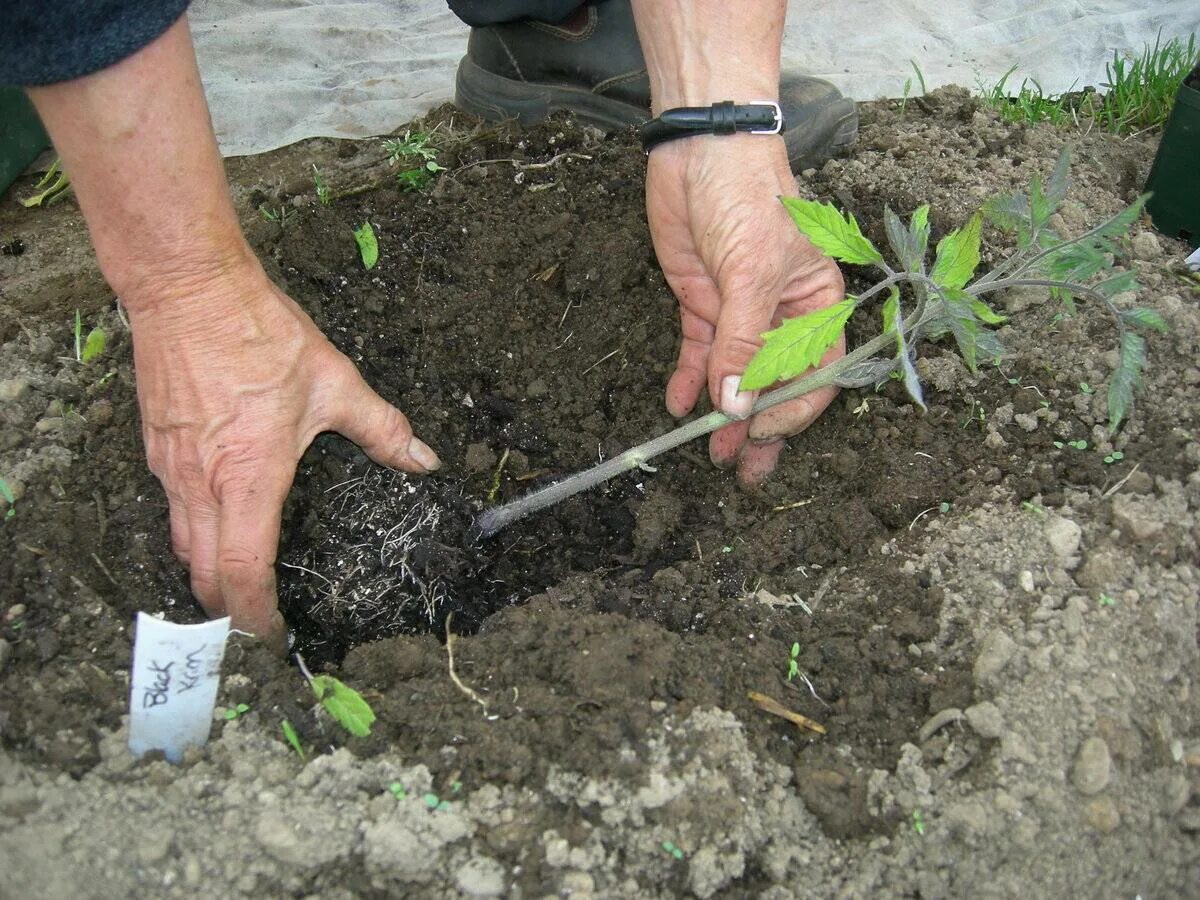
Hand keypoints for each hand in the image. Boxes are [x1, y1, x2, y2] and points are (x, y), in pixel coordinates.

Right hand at [127, 261, 438, 646]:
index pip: (242, 572)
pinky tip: (219, 523)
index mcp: (247, 476)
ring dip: (208, 575)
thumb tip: (422, 459)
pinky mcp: (155, 448)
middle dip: (228, 610)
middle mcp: (201, 482)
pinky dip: (194, 534)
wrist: (185, 287)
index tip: (273, 635)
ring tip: (238, 587)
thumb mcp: (334, 381)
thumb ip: (381, 428)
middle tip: (258, 622)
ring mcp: (170, 467)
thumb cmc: (256, 332)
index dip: (255, 616)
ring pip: (182, 545)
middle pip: (203, 575)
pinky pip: (171, 509)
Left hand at [645, 134, 845, 483]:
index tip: (759, 428)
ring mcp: (740, 313)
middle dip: (758, 428)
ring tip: (709, 453)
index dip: (791, 408)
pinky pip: (699, 355)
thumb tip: (736, 405)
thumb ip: (744, 341)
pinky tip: (676, 406)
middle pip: (775, 385)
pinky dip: (688, 381)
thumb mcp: (751, 270)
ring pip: (735, 378)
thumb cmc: (748, 196)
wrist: (700, 147)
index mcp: (818, 305)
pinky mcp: (703, 305)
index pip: (815, 373)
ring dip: (722, 415)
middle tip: (741, 470)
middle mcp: (782, 316)